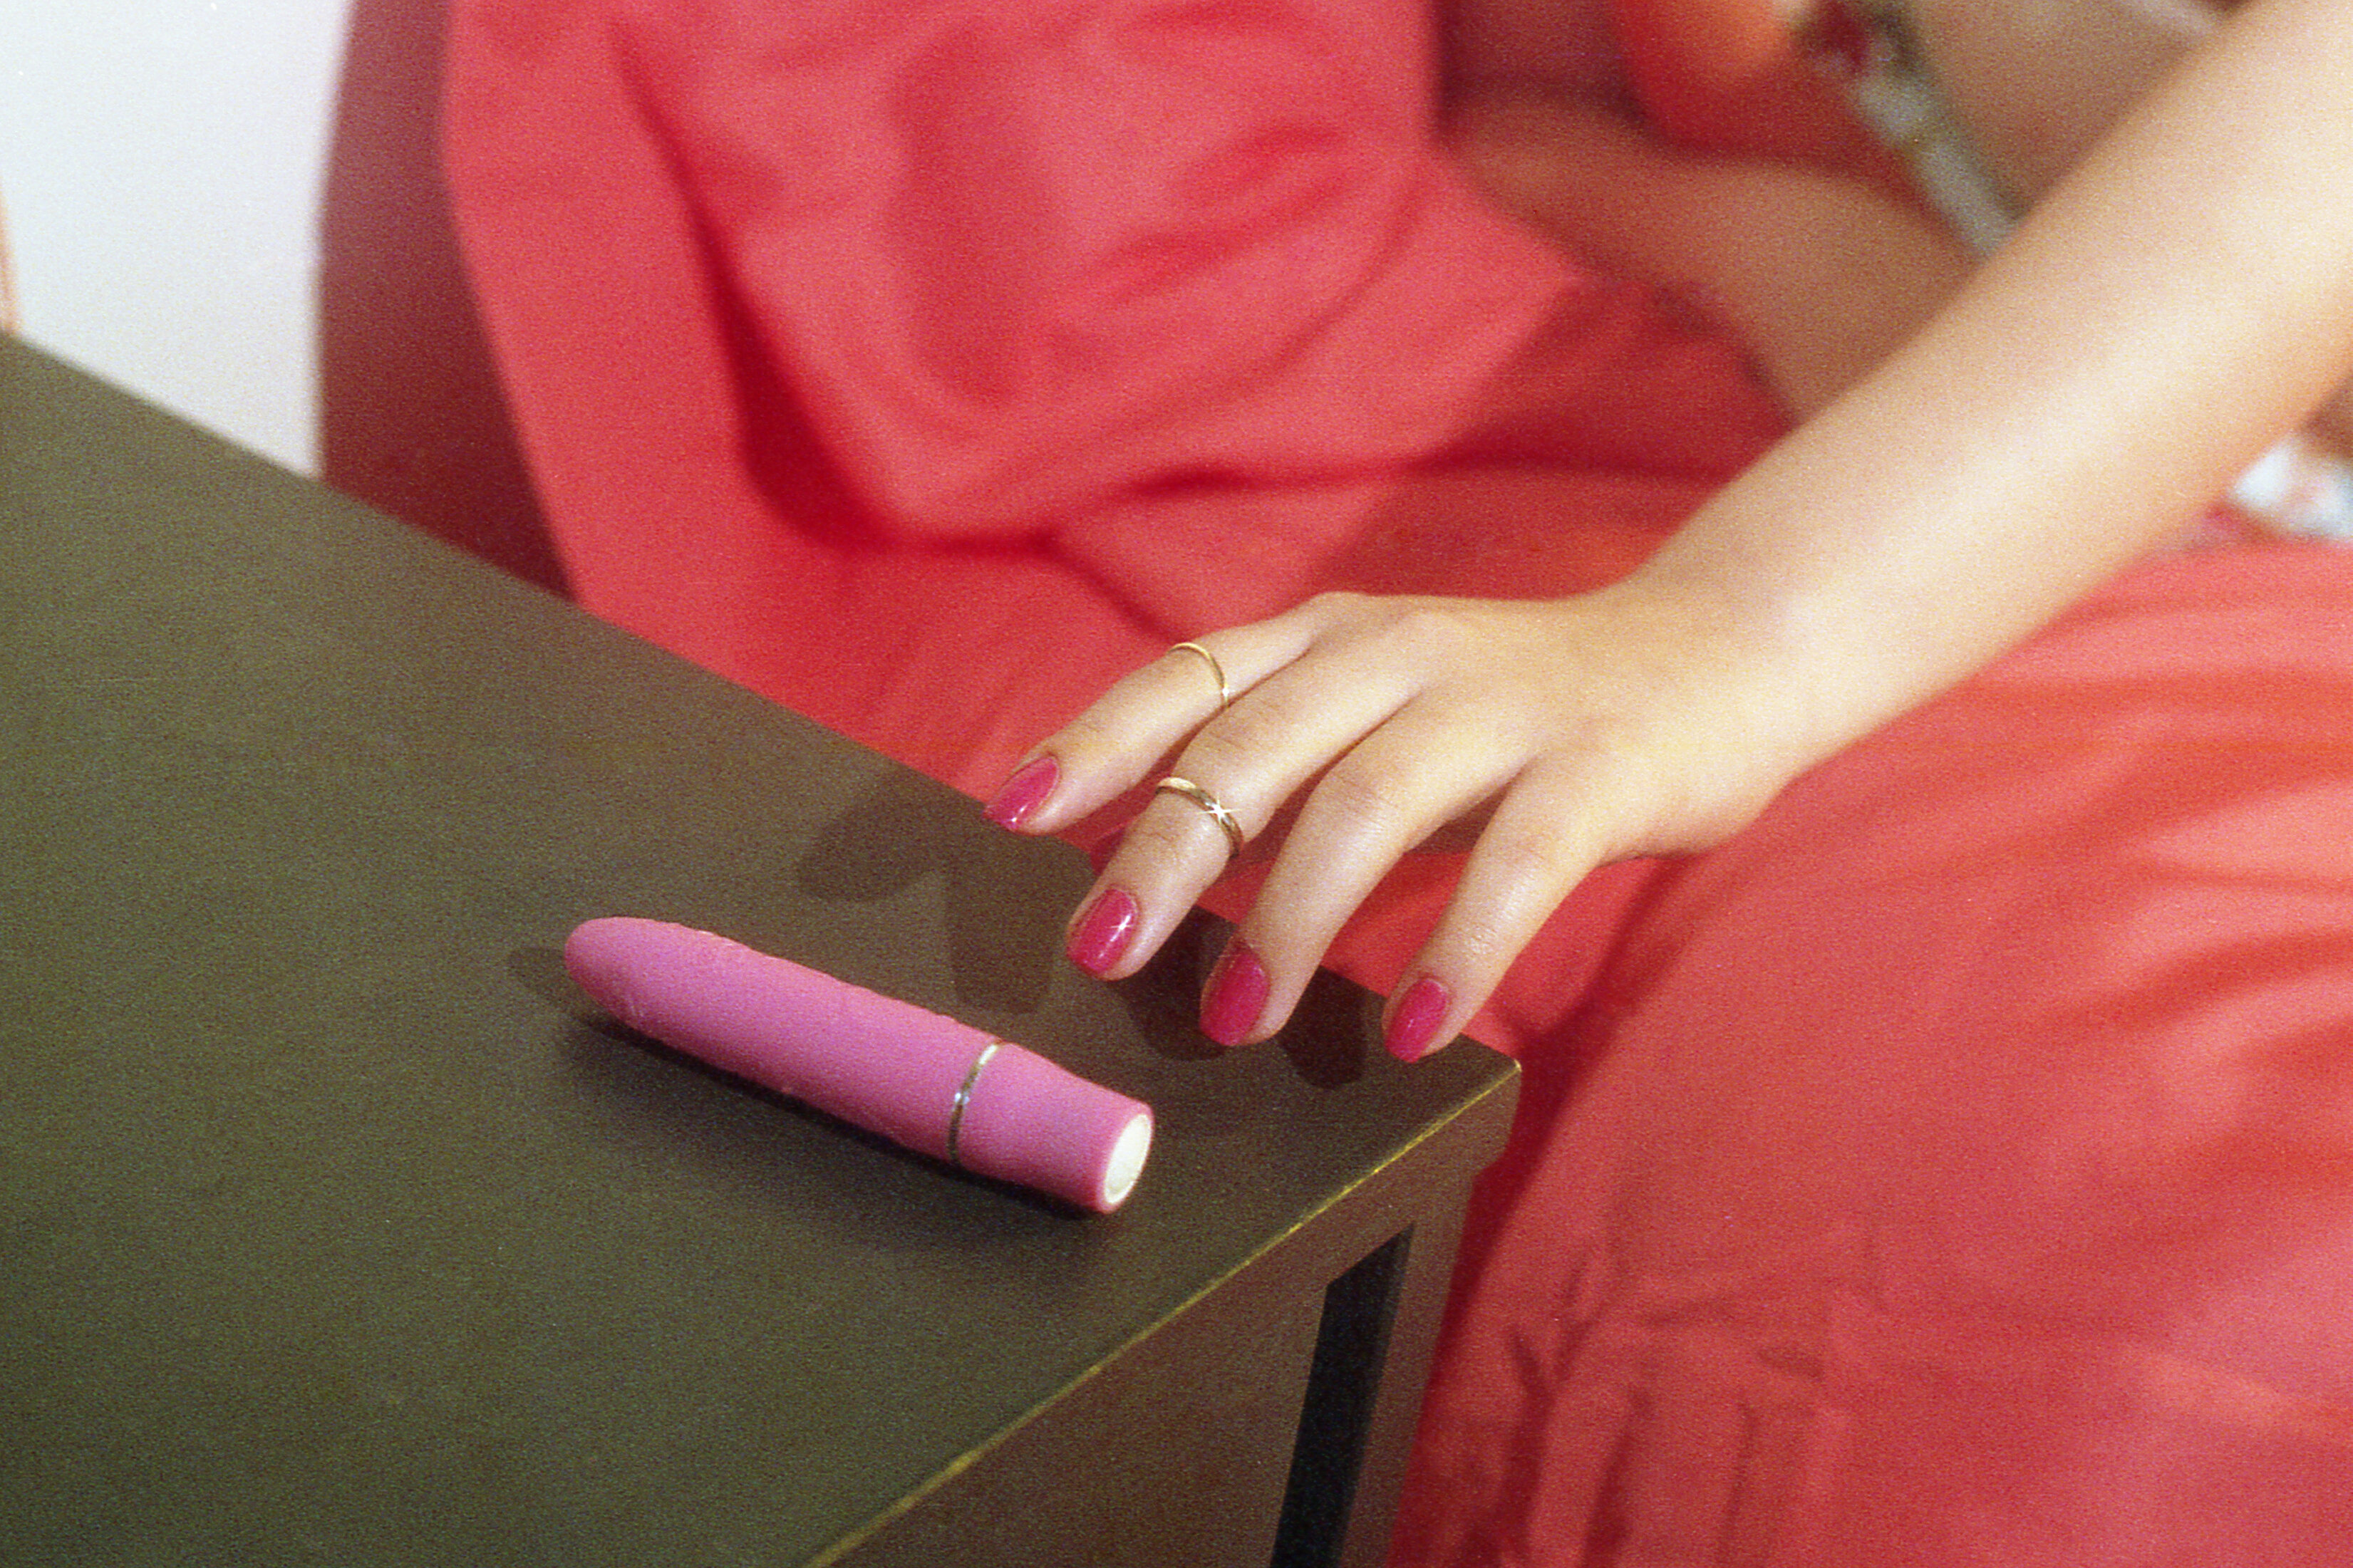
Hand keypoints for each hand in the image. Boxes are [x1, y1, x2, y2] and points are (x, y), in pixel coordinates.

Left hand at [984, 581, 1820, 1058]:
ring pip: (1368, 799)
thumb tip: (1147, 876)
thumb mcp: (1378, 725)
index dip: (1095, 743)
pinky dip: (1461, 947)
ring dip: (1292, 916)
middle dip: (1165, 852)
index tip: (1012, 816)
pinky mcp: (1599, 767)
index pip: (1188, 678)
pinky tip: (1417, 1028)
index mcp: (1331, 639)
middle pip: (1255, 746)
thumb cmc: (1514, 719)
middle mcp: (1399, 653)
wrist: (1716, 658)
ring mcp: (1501, 705)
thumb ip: (1278, 784)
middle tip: (1100, 953)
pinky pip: (1519, 862)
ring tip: (1238, 1018)